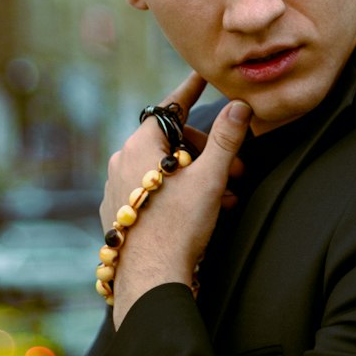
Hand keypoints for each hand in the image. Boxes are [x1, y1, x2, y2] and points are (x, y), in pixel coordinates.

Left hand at [101, 72, 251, 326]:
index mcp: (141, 145)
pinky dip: (175, 194)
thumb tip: (240, 106)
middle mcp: (121, 162)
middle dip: (205, 152)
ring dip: (195, 177)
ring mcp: (115, 190)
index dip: (190, 92)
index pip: (169, 108)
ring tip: (225, 198)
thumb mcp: (210, 178)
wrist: (150, 277)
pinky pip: (149, 193)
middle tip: (234, 171)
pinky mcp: (116, 216)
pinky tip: (196, 214)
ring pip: (161, 170)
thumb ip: (226, 139)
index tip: (202, 78)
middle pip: (169, 142)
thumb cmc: (180, 226)